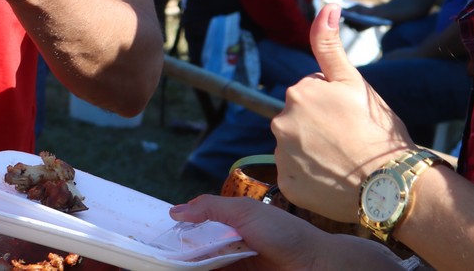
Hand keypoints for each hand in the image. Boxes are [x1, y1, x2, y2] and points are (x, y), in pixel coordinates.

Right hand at [170, 195, 391, 270]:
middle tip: (158, 262)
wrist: (317, 265)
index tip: (156, 244)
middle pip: (198, 258)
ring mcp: (238, 268)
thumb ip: (211, 208)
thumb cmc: (285, 234)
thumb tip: (175, 210)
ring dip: (190, 267)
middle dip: (179, 259)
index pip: (197, 233)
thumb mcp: (245, 212)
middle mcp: (232, 250)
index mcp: (231, 227)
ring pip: (208, 269)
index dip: (178, 238)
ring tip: (165, 267)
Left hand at [272, 4, 415, 222]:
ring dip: (316, 150)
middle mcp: (281, 123)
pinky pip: (297, 175)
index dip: (336, 103)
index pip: (312, 92)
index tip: (353, 116)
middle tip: (350, 138)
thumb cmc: (376, 129)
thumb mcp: (355, 81)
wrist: (390, 185)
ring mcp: (283, 157)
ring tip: (345, 160)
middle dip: (321, 125)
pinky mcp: (287, 184)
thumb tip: (326, 6)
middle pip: (301, 119)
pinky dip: (312, 176)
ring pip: (298, 146)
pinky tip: (335, 178)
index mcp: (298, 92)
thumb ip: (330, 45)